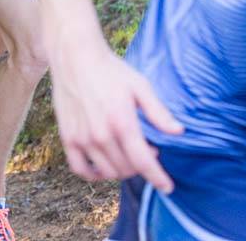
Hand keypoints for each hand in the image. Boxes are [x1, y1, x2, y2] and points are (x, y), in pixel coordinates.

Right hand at [50, 35, 183, 192]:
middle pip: (128, 169)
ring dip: (122, 169)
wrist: (75, 57)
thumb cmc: (111, 70)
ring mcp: (82, 138)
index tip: (168, 188)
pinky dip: (94, 174)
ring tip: (127, 153)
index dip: (158, 178)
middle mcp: (101, 135)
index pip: (144, 162)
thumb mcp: (140, 86)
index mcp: (122, 122)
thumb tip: (179, 132)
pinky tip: (103, 166)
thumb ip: (159, 113)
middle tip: (147, 150)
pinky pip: (80, 169)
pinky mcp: (67, 137)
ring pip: (108, 172)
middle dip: (142, 167)